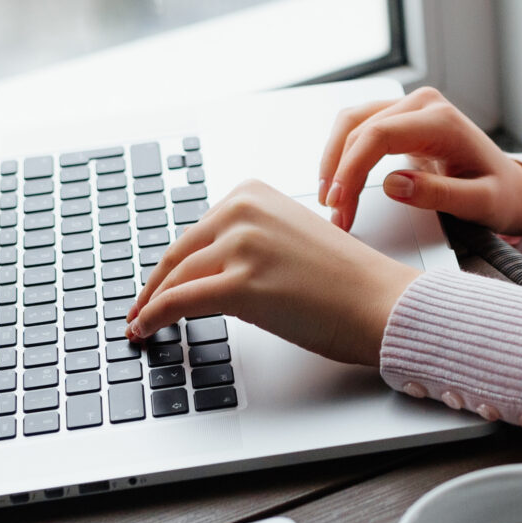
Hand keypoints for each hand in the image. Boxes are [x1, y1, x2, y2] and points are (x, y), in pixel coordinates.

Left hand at [127, 180, 418, 367]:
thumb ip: (250, 240)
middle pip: (179, 253)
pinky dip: (155, 317)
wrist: (381, 303)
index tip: (158, 282)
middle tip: (140, 307)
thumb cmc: (347, 281)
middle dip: (155, 285)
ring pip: (174, 279)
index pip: (196, 231)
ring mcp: (242, 245)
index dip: (173, 264)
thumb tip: (208, 269)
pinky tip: (146, 329)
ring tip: (141, 323)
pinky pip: (180, 302)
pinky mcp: (241, 285)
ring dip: (150, 305)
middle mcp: (245, 210)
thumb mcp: (291, 237)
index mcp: (255, 194)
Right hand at [317, 86, 521, 235]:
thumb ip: (439, 194)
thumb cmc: (500, 194)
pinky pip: (359, 126)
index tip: (340, 202)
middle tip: (336, 214)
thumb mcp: (480, 203)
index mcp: (442, 121)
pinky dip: (342, 152)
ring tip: (330, 200)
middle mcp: (423, 104)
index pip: (380, 134)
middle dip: (339, 173)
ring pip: (352, 122)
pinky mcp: (400, 118)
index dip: (352, 168)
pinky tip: (338, 181)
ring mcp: (410, 107)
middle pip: (359, 127)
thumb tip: (393, 184)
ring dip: (334, 159)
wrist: (511, 185)